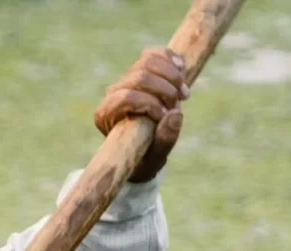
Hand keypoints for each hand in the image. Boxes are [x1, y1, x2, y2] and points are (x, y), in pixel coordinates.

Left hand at [94, 47, 189, 182]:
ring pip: (148, 62)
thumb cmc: (146, 156)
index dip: (151, 103)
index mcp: (106, 115)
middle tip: (179, 104)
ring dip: (172, 75)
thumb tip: (174, 114)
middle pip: (140, 77)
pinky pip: (153, 53)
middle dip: (165, 89)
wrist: (147, 147)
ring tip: (184, 94)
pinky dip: (171, 59)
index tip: (166, 115)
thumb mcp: (155, 157)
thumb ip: (164, 140)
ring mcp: (126, 79)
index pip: (126, 97)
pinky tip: (182, 70)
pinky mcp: (140, 69)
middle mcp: (112, 94)